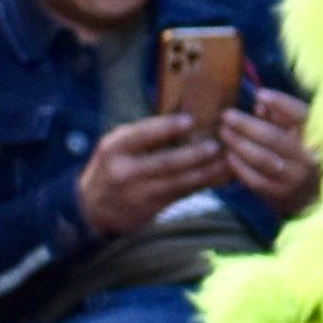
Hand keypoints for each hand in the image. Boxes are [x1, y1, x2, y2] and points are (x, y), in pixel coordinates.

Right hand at [73, 114, 218, 241]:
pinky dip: (206, 183)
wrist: (91, 207)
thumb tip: (190, 115)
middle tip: (219, 144)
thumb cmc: (113, 165)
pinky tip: (224, 175)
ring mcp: (139, 192)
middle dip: (195, 154)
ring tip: (230, 159)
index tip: (190, 120)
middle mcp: (124, 171)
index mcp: (115, 148)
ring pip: (180, 181)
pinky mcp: (152, 208)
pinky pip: (185, 193)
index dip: (166, 128)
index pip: (141, 135)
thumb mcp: (118, 145)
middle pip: (165, 162)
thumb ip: (145, 133)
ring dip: (208, 170)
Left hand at [215, 90, 315, 211]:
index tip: (260, 94)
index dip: (282, 103)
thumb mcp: (300, 132)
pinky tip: (228, 155)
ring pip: (262, 159)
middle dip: (247, 125)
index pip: (302, 116)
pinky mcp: (279, 194)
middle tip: (227, 115)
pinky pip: (254, 178)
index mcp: (318, 137)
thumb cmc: (302, 154)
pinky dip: (239, 166)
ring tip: (224, 132)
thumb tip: (259, 103)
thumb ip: (281, 117)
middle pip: (275, 138)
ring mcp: (294, 178)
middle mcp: (309, 158)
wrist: (313, 195)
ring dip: (239, 144)